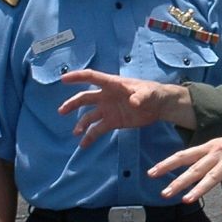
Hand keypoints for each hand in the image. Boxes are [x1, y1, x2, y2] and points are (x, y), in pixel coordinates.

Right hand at [58, 69, 172, 144]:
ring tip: (76, 133)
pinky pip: (98, 129)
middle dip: (73, 103)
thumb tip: (133, 102)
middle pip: (85, 98)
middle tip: (62, 111)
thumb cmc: (153, 93)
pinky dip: (90, 137)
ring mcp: (108, 109)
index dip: (77, 77)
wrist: (159, 106)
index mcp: (112, 84)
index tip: (64, 79)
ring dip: (81, 124)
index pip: (91, 77)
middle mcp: (106, 96)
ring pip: (89, 116)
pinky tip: (84, 144)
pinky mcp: (112, 122)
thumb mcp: (148, 93)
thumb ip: (140, 96)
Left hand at [150, 122, 221, 214]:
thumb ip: (211, 155)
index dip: (168, 164)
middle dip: (178, 181)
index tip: (152, 172)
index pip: (185, 155)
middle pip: (194, 168)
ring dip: (199, 189)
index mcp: (211, 146)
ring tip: (186, 200)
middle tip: (164, 193)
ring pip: (212, 175)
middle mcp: (218, 151)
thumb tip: (197, 166)